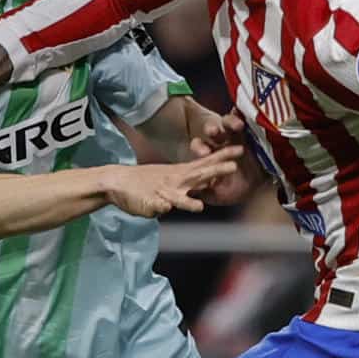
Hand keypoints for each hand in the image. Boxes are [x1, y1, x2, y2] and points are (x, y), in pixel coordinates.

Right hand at [102, 147, 242, 217]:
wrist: (118, 182)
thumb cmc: (147, 182)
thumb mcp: (173, 179)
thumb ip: (191, 183)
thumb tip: (210, 183)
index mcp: (181, 174)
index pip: (205, 164)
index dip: (222, 157)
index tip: (240, 150)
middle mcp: (175, 181)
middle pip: (198, 175)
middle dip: (215, 170)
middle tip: (233, 166)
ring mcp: (163, 192)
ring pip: (178, 197)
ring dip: (188, 201)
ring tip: (198, 207)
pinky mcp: (150, 202)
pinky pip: (157, 206)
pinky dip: (160, 206)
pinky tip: (164, 208)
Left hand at [190, 110, 257, 204]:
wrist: (259, 188)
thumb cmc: (237, 189)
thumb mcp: (219, 195)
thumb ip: (204, 192)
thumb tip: (189, 192)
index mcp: (209, 154)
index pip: (199, 145)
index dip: (199, 147)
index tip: (205, 153)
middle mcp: (220, 142)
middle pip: (212, 130)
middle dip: (212, 130)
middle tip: (214, 132)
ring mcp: (236, 135)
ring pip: (229, 122)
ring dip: (230, 121)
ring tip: (237, 126)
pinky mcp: (251, 131)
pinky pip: (247, 118)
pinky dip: (246, 115)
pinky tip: (248, 115)